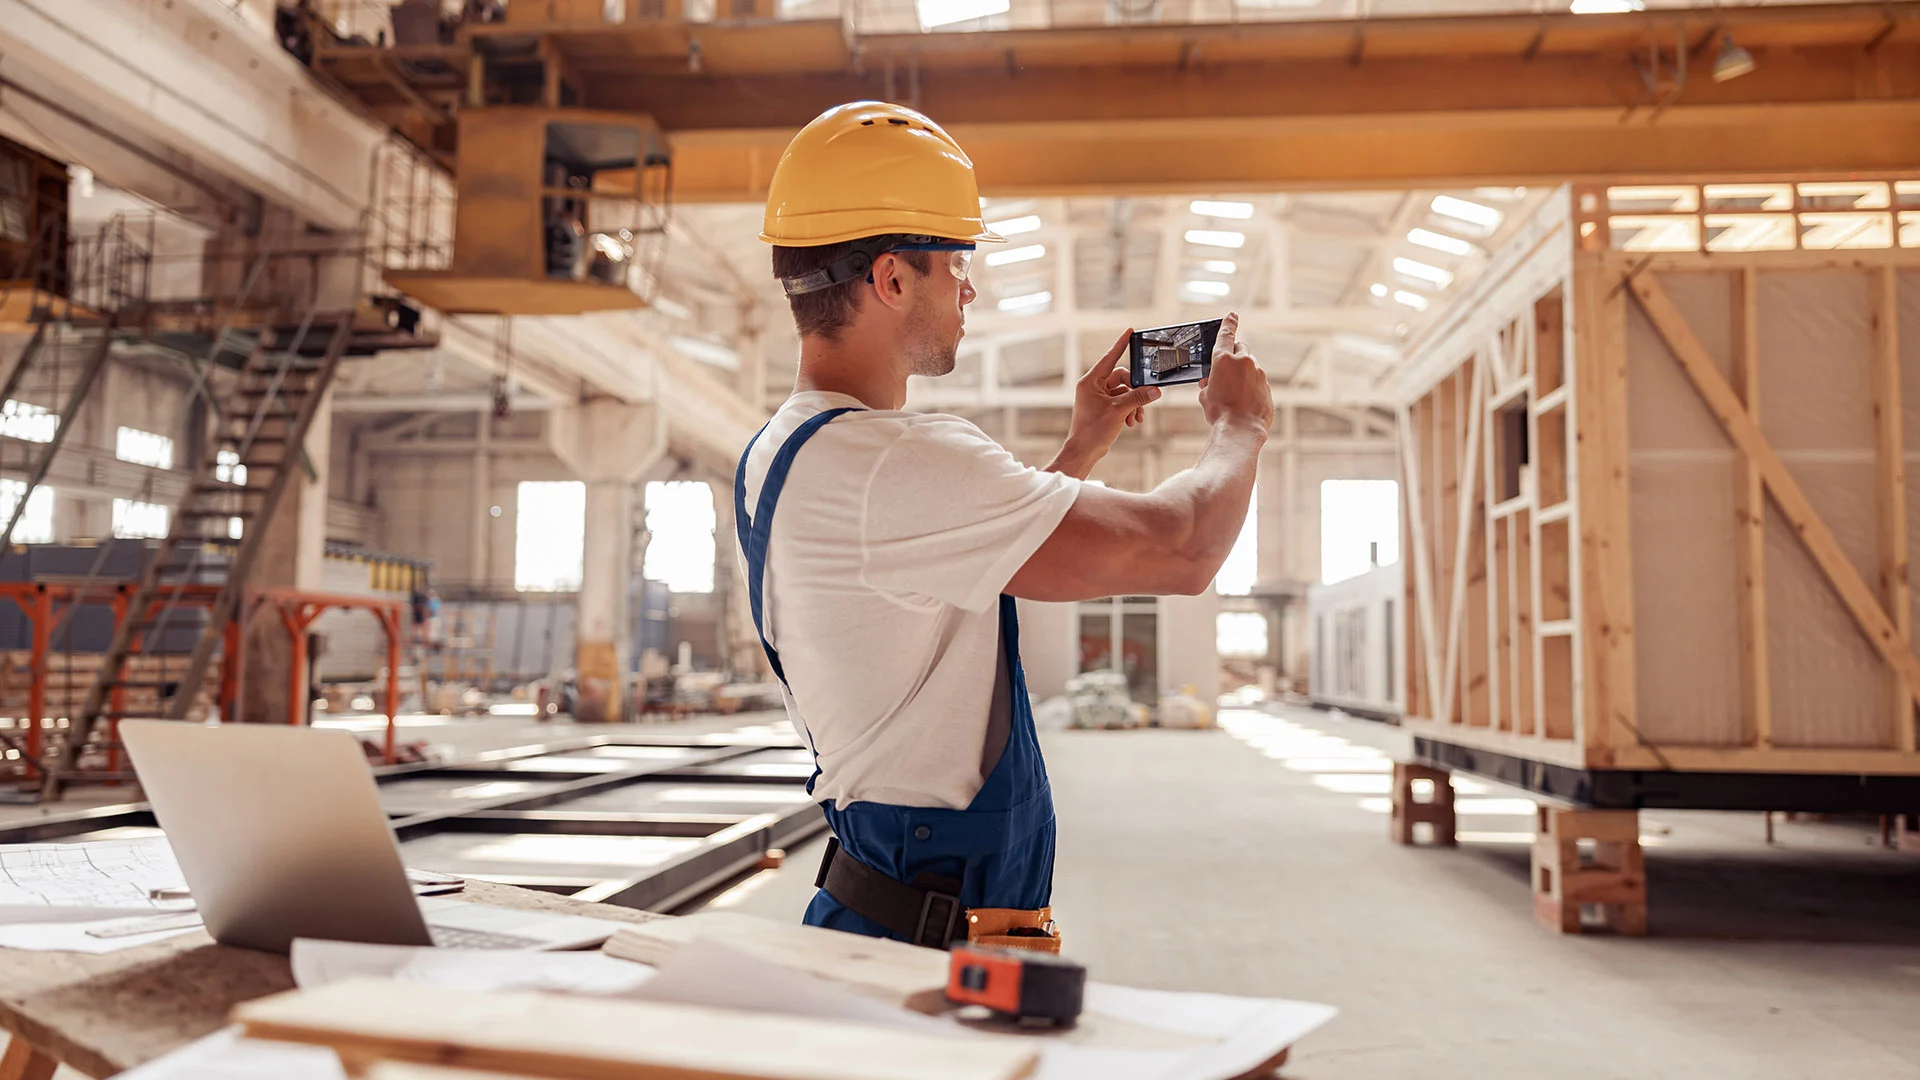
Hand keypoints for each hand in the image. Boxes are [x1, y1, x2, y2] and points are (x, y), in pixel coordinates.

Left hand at [1053, 327, 1160, 476]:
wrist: (1084, 451)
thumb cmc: (1092, 431)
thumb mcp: (1118, 411)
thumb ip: (1138, 398)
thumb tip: (1155, 390)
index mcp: (1090, 381)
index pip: (1109, 358)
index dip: (1120, 344)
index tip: (1130, 331)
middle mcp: (1093, 386)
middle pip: (1122, 378)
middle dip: (1135, 391)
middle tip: (1143, 402)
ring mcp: (1098, 397)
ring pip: (1124, 392)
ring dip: (1133, 403)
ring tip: (1136, 418)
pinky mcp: (1103, 407)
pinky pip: (1121, 401)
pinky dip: (1129, 409)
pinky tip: (1132, 421)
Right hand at [1198, 312, 1272, 434]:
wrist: (1242, 429)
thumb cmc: (1220, 413)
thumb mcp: (1205, 396)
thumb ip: (1207, 383)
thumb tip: (1210, 383)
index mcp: (1223, 359)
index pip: (1226, 334)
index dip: (1228, 323)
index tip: (1232, 315)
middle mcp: (1243, 361)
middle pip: (1240, 349)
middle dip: (1233, 355)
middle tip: (1225, 370)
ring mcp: (1258, 372)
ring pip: (1250, 366)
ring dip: (1242, 373)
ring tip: (1233, 393)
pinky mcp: (1267, 385)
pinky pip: (1257, 381)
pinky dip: (1251, 386)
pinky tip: (1244, 401)